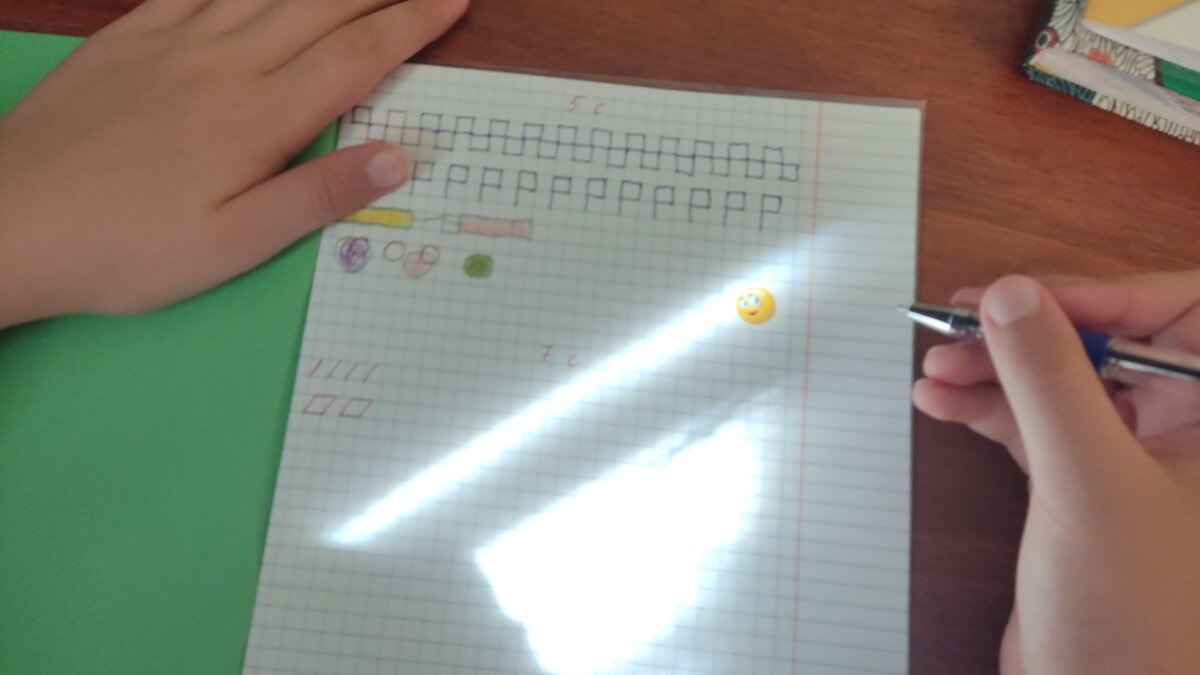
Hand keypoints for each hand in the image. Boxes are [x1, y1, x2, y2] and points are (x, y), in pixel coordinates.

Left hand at [0, 0, 467, 327]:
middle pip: (318, 9)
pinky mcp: (128, 37)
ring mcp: (172, 42)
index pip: (355, 59)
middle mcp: (224, 65)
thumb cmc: (127, 249)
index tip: (452, 1)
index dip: (409, 25)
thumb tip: (398, 156)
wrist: (10, 224)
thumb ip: (316, 196)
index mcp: (258, 120)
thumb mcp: (233, 246)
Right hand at [913, 273, 1199, 673]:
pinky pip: (1037, 426)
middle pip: (1107, 341)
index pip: (1180, 312)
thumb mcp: (1088, 482)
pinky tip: (942, 402)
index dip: (1097, 294)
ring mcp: (1137, 461)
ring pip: (1064, 383)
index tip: (1018, 297)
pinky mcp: (1087, 490)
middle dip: (1027, 333)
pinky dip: (988, 410)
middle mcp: (1190, 431)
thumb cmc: (1136, 619)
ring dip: (996, 371)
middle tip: (957, 324)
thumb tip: (1012, 295)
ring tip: (935, 368)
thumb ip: (1051, 381)